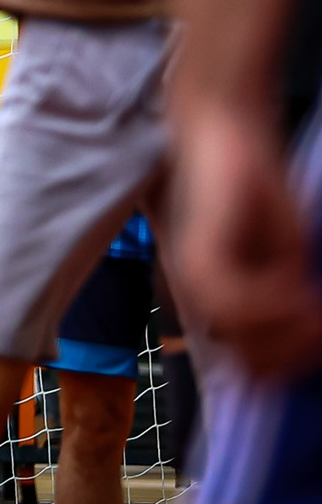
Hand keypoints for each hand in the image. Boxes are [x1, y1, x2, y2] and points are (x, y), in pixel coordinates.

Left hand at [170, 109, 321, 377]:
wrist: (226, 136)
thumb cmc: (257, 193)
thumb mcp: (283, 258)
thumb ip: (287, 302)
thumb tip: (307, 346)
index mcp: (216, 303)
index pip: (253, 366)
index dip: (295, 365)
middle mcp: (197, 298)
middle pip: (252, 362)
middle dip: (298, 351)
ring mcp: (194, 280)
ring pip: (246, 338)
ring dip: (291, 328)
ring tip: (313, 306)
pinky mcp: (198, 258)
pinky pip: (238, 303)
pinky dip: (274, 302)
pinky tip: (292, 284)